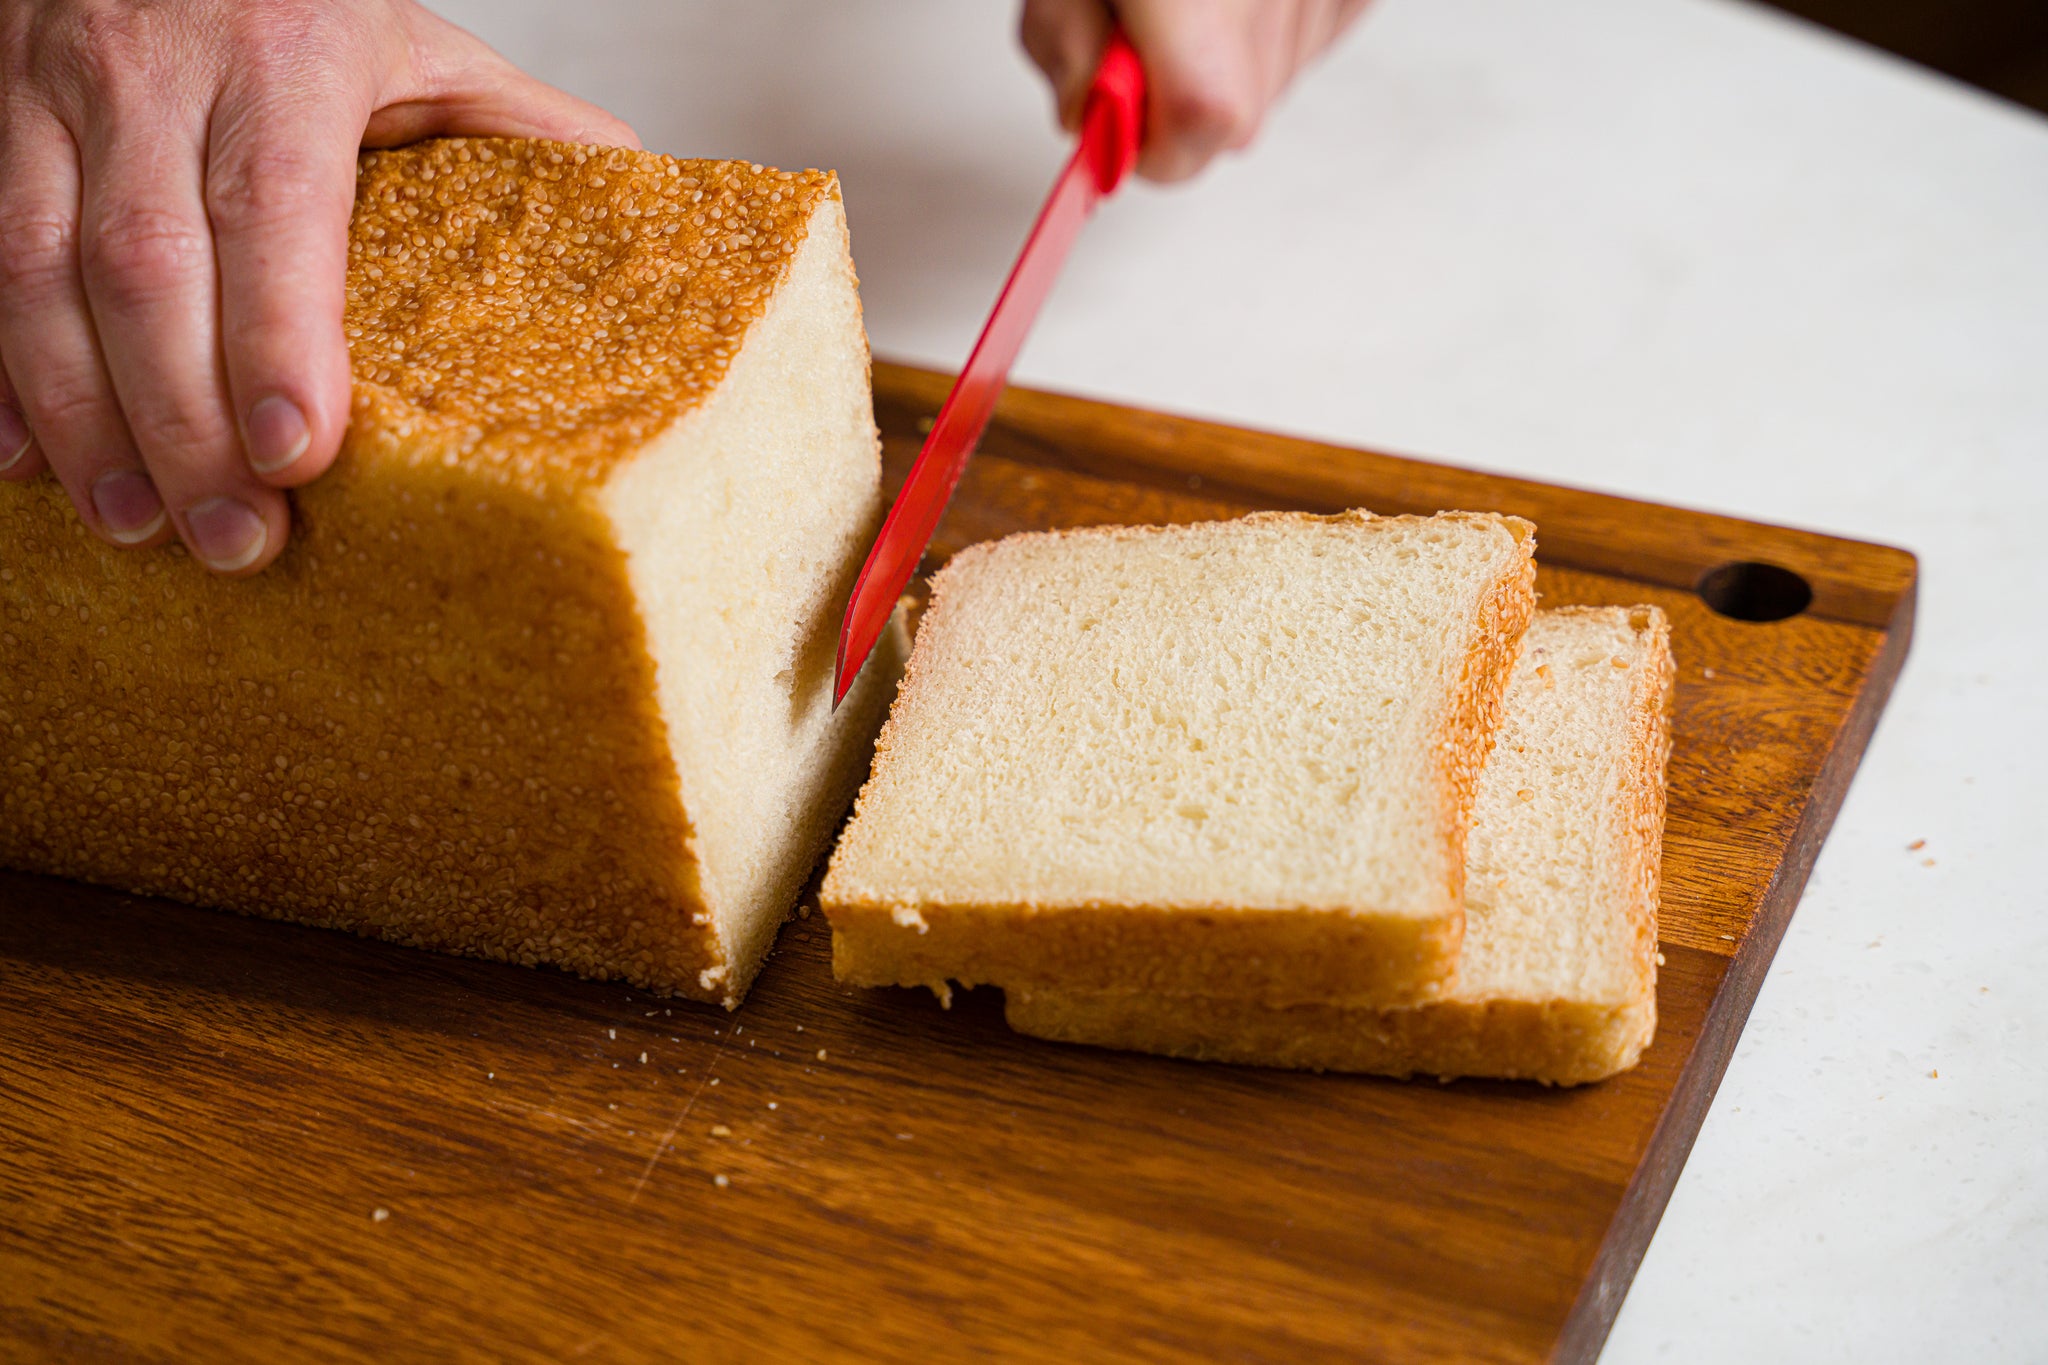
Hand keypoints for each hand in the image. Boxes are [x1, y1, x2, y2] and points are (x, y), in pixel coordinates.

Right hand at [0, 1, 635, 573]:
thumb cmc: (297, 4)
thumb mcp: (420, 43)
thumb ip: (517, 123)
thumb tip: (636, 199)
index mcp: (285, 56)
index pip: (275, 207)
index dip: (279, 336)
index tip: (302, 451)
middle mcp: (150, 71)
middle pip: (148, 265)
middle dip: (186, 419)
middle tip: (236, 538)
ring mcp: (48, 98)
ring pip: (37, 271)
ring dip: (85, 416)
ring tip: (139, 528)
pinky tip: (29, 464)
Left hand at [1020, 0, 1369, 181]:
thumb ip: (1070, 47)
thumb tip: (1090, 122)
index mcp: (1201, 16)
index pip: (1188, 139)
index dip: (1142, 144)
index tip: (1113, 114)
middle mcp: (1279, 12)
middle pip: (1228, 127)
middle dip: (1178, 100)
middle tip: (1147, 25)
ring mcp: (1329, 3)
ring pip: (1264, 88)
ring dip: (1222, 59)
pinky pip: (1301, 44)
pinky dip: (1265, 28)